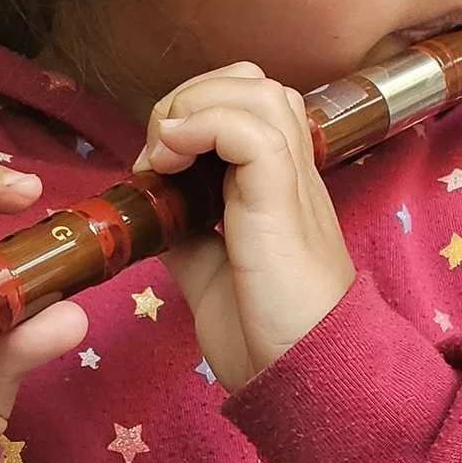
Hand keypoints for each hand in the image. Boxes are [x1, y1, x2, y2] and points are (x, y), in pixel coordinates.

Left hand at [136, 65, 355, 387]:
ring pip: (255, 90)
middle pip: (252, 83)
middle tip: (158, 153)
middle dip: (190, 99)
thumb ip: (186, 232)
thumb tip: (153, 210)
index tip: (154, 166)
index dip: (192, 114)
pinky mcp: (283, 199)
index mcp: (278, 187)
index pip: (245, 105)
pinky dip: (201, 126)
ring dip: (194, 106)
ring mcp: (292, 182)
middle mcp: (291, 173)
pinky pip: (249, 129)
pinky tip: (171, 160)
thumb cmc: (268, 335)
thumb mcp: (210, 273)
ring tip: (165, 154)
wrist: (308, 379)